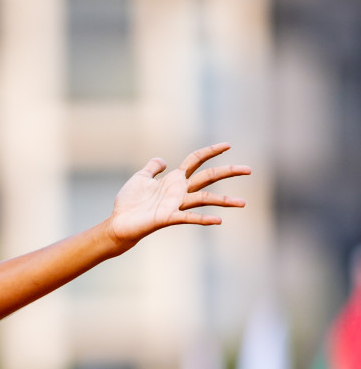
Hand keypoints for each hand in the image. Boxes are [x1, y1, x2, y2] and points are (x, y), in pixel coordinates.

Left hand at [106, 143, 249, 249]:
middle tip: (249, 169)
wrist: (119, 223)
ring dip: (224, 201)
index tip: (228, 145)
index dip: (210, 151)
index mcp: (173, 179)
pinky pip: (189, 217)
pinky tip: (218, 220)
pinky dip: (203, 219)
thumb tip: (162, 160)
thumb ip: (152, 168)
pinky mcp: (168, 217)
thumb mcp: (140, 178)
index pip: (196, 160)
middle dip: (228, 172)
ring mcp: (176, 204)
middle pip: (208, 177)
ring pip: (204, 198)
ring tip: (243, 203)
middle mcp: (179, 191)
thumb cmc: (129, 203)